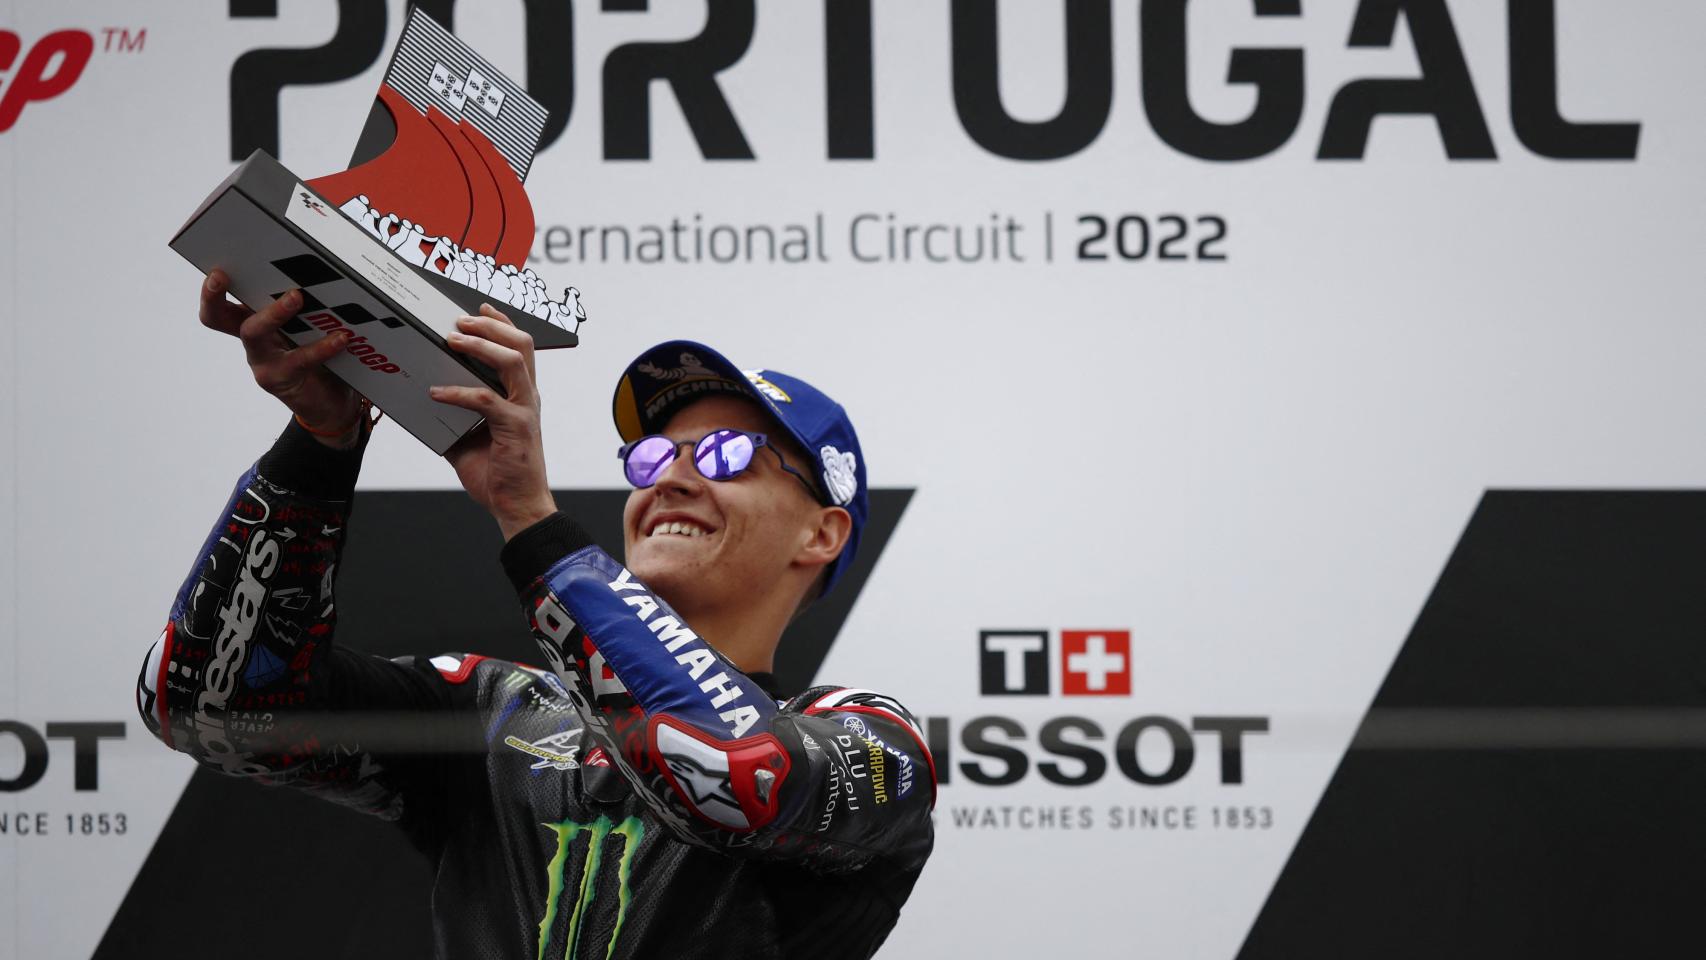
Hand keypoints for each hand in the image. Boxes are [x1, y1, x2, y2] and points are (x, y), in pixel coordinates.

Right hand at [199, 270, 363, 447]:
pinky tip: (340, 337)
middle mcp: (252, 339)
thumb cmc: (321, 356)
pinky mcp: (282, 379)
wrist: (331, 402)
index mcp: (254, 320)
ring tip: (296, 296)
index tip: (215, 270)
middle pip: (219, 317)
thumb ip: (308, 304)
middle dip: (215, 296)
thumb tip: (321, 269)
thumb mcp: (309, 325)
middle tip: (222, 276)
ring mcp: (263, 361)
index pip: (221, 303)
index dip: (210, 290)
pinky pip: (299, 359)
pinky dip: (321, 347)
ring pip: (254, 333)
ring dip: (273, 312)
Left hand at [430, 304, 557, 539]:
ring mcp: (524, 411)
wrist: (517, 506)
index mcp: (521, 396)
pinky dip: (459, 392)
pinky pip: (487, 400)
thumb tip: (423, 401)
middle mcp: (527, 397)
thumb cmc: (498, 473)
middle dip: (491, 324)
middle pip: (522, 344)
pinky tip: (436, 392)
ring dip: (482, 345)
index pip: (519, 347)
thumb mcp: (468, 438)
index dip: (501, 322)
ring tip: (453, 338)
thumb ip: (454, 416)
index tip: (479, 307)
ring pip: (512, 361)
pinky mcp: (516, 428)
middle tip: (461, 319)